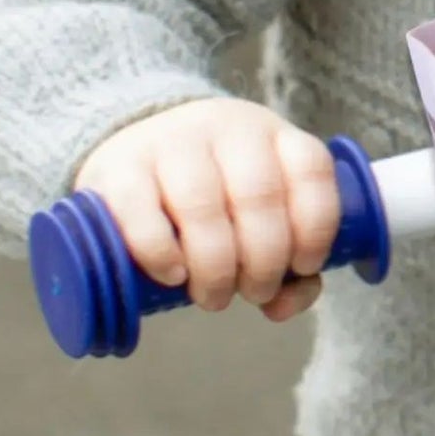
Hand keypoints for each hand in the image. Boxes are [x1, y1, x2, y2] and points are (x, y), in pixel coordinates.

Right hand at [73, 98, 337, 322]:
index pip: (311, 171)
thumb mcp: (260, 215)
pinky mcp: (118, 166)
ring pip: (202, 205)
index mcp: (274, 136)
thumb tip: (282, 307)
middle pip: (258, 197)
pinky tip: (174, 276)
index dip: (315, 228)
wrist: (137, 155)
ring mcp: (170, 141)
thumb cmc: (216, 200)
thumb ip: (287, 266)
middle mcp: (228, 128)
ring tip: (215, 297)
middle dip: (264, 262)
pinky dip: (161, 253)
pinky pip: (140, 211)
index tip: (303, 267)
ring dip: (215, 267)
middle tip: (254, 292)